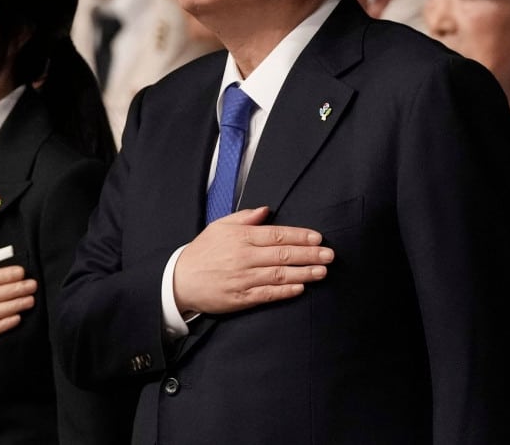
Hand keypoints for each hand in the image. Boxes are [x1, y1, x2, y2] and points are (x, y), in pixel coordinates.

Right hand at [172, 207, 332, 315]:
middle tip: (329, 255)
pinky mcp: (240, 298)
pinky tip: (301, 288)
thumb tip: (266, 210)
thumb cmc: (202, 252)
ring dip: (304, 273)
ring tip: (322, 271)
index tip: (318, 237)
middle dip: (309, 254)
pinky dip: (285, 291)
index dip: (299, 236)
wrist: (179, 281)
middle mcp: (243, 257)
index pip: (276, 235)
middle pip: (283, 255)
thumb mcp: (219, 227)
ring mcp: (242, 278)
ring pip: (279, 275)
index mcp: (240, 237)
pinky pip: (267, 294)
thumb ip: (244, 217)